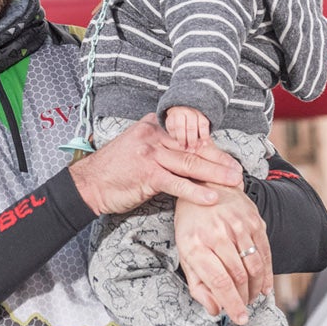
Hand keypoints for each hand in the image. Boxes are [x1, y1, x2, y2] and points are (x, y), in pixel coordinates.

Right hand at [69, 114, 241, 215]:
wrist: (88, 184)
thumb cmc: (112, 170)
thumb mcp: (134, 146)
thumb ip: (156, 143)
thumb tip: (178, 145)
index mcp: (152, 128)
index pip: (187, 136)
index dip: (209, 147)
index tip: (226, 155)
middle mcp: (153, 137)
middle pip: (193, 148)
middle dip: (219, 159)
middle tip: (238, 169)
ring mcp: (150, 155)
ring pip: (190, 163)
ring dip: (215, 173)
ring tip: (234, 181)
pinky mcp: (147, 174)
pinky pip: (177, 183)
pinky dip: (196, 192)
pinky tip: (212, 197)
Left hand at [173, 183, 269, 325]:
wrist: (206, 184)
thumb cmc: (192, 223)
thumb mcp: (184, 253)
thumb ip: (198, 284)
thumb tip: (214, 309)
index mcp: (195, 243)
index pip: (219, 281)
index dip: (232, 304)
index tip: (239, 318)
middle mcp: (217, 233)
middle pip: (238, 276)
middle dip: (243, 299)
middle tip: (243, 309)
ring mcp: (238, 226)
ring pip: (254, 267)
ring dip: (255, 289)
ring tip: (250, 298)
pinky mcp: (254, 221)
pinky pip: (265, 253)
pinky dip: (267, 274)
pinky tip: (264, 286)